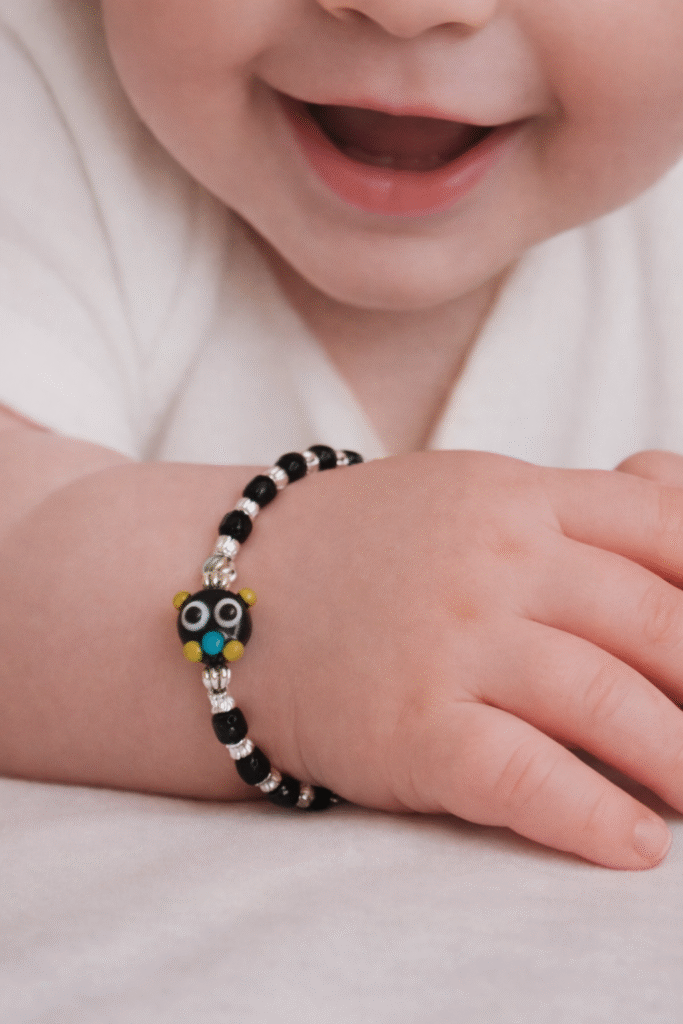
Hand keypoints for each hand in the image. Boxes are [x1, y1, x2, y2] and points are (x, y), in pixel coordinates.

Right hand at [236, 450, 682, 868]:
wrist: (238, 593)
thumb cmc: (368, 547)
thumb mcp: (470, 493)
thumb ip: (574, 507)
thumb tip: (677, 495)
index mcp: (516, 497)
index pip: (664, 531)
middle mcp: (493, 562)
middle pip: (656, 625)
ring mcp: (452, 642)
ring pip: (608, 702)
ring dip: (676, 762)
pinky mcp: (413, 727)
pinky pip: (527, 778)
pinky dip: (595, 818)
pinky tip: (635, 843)